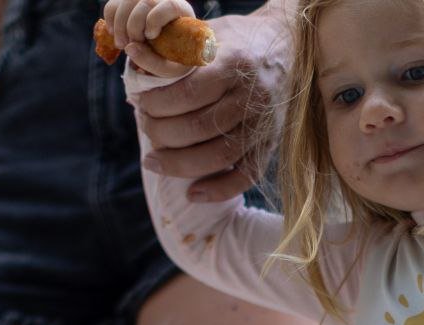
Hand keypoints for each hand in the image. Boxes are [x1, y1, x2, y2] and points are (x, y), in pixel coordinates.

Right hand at [103, 0, 196, 75]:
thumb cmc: (172, 59)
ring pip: (126, 0)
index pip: (169, 5)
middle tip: (129, 46)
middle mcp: (163, 0)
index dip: (155, 19)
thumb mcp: (168, 68)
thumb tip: (129, 49)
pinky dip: (110, 17)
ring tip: (121, 45)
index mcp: (181, 12)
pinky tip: (112, 33)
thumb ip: (152, 61)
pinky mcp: (130, 2)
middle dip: (133, 26)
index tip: (150, 36)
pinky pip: (114, 3)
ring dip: (119, 24)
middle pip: (144, 2)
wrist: (167, 52)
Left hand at [131, 5, 289, 200]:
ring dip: (180, 165)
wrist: (288, 48)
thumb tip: (135, 68)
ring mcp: (262, 126)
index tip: (140, 104)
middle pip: (199, 128)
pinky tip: (192, 193)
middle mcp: (251, 97)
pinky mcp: (269, 146)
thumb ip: (177, 50)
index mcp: (233, 63)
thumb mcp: (208, 32)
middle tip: (145, 127)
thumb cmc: (237, 40)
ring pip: (218, 157)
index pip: (188, 94)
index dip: (157, 105)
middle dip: (162, 133)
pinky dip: (218, 190)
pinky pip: (245, 177)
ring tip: (154, 162)